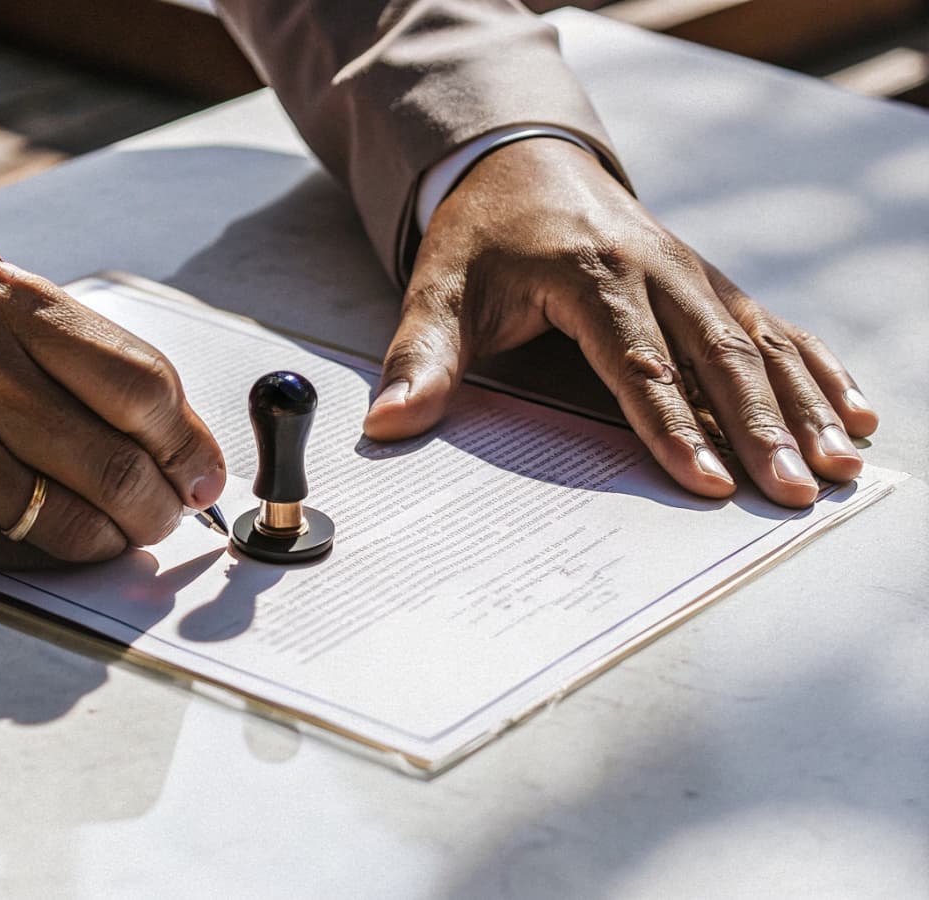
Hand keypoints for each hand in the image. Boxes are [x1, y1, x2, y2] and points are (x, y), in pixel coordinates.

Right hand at [0, 258, 224, 566]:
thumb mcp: (2, 315)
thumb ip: (98, 366)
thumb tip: (192, 451)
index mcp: (7, 303)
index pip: (143, 386)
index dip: (190, 444)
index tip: (204, 474)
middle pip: (119, 465)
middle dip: (164, 505)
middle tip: (168, 512)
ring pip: (77, 525)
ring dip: (118, 539)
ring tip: (119, 527)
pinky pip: (23, 555)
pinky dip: (60, 555)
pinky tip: (56, 534)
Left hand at [363, 139, 877, 506]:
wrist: (523, 163)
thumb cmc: (482, 236)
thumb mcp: (438, 288)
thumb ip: (421, 356)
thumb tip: (389, 425)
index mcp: (589, 273)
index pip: (636, 360)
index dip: (671, 424)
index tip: (703, 481)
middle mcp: (655, 269)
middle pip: (716, 354)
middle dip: (760, 427)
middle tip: (792, 492)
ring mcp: (691, 273)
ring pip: (758, 342)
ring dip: (802, 404)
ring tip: (841, 464)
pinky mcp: (709, 281)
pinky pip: (773, 324)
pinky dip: (814, 368)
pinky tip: (849, 410)